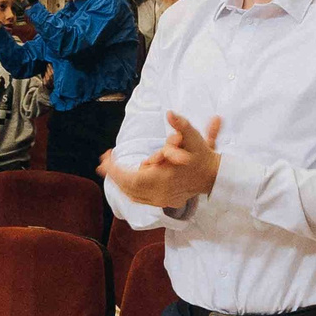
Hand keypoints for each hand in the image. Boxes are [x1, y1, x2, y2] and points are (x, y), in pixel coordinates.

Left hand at [99, 111, 221, 207]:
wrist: (212, 176)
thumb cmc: (201, 156)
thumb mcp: (193, 137)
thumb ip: (181, 125)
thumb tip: (170, 113)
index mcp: (162, 179)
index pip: (130, 178)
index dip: (114, 169)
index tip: (105, 158)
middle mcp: (159, 193)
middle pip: (127, 187)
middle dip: (113, 174)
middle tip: (103, 162)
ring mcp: (160, 200)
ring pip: (131, 194)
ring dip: (120, 182)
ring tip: (109, 169)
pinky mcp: (163, 203)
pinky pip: (139, 199)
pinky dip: (129, 190)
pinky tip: (122, 180)